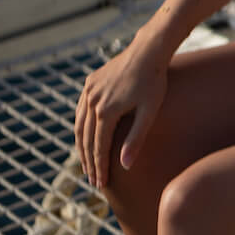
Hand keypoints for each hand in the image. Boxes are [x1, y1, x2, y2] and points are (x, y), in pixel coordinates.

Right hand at [74, 34, 171, 189]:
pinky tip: (85, 136)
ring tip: (87, 163)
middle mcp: (92, 102)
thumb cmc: (155, 82)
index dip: (100, 167)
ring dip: (81, 146)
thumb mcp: (150, 111)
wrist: (149, 51)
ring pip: (79, 125)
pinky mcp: (90, 82)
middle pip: (85, 139)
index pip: (99, 147)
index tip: (102, 183)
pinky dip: (81, 125)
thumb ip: (136, 138)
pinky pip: (81, 109)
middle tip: (93, 180)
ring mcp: (89, 91)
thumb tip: (125, 166)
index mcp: (105, 112)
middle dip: (89, 161)